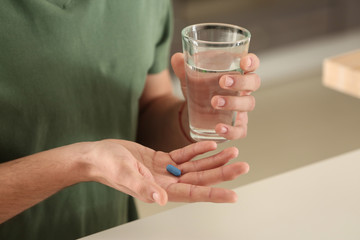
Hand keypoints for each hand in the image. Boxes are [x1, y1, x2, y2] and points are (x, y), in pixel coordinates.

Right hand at [87, 140, 248, 204]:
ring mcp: (165, 171)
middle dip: (221, 173)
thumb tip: (161, 200)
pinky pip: (183, 155)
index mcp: (160, 190)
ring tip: (232, 150)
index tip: (233, 195)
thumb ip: (142, 188)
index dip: (213, 194)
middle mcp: (166, 182)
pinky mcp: (161, 159)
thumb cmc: (106, 166)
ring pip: (195, 166)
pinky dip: (196, 150)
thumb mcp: (124, 174)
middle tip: (242, 165)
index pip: (192, 194)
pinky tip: (209, 144)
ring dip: (213, 160)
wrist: (97, 155)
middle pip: (200, 179)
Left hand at [171, 53, 260, 139]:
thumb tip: (177, 58)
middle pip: (254, 82)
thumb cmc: (200, 89)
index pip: (251, 63)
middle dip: (241, 82)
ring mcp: (242, 109)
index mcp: (237, 73)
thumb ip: (183, 67)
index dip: (251, 61)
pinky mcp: (238, 126)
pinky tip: (218, 127)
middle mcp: (244, 90)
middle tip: (222, 81)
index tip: (243, 62)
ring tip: (214, 102)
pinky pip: (240, 130)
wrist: (196, 113)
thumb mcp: (190, 77)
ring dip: (233, 102)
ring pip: (248, 104)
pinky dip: (231, 130)